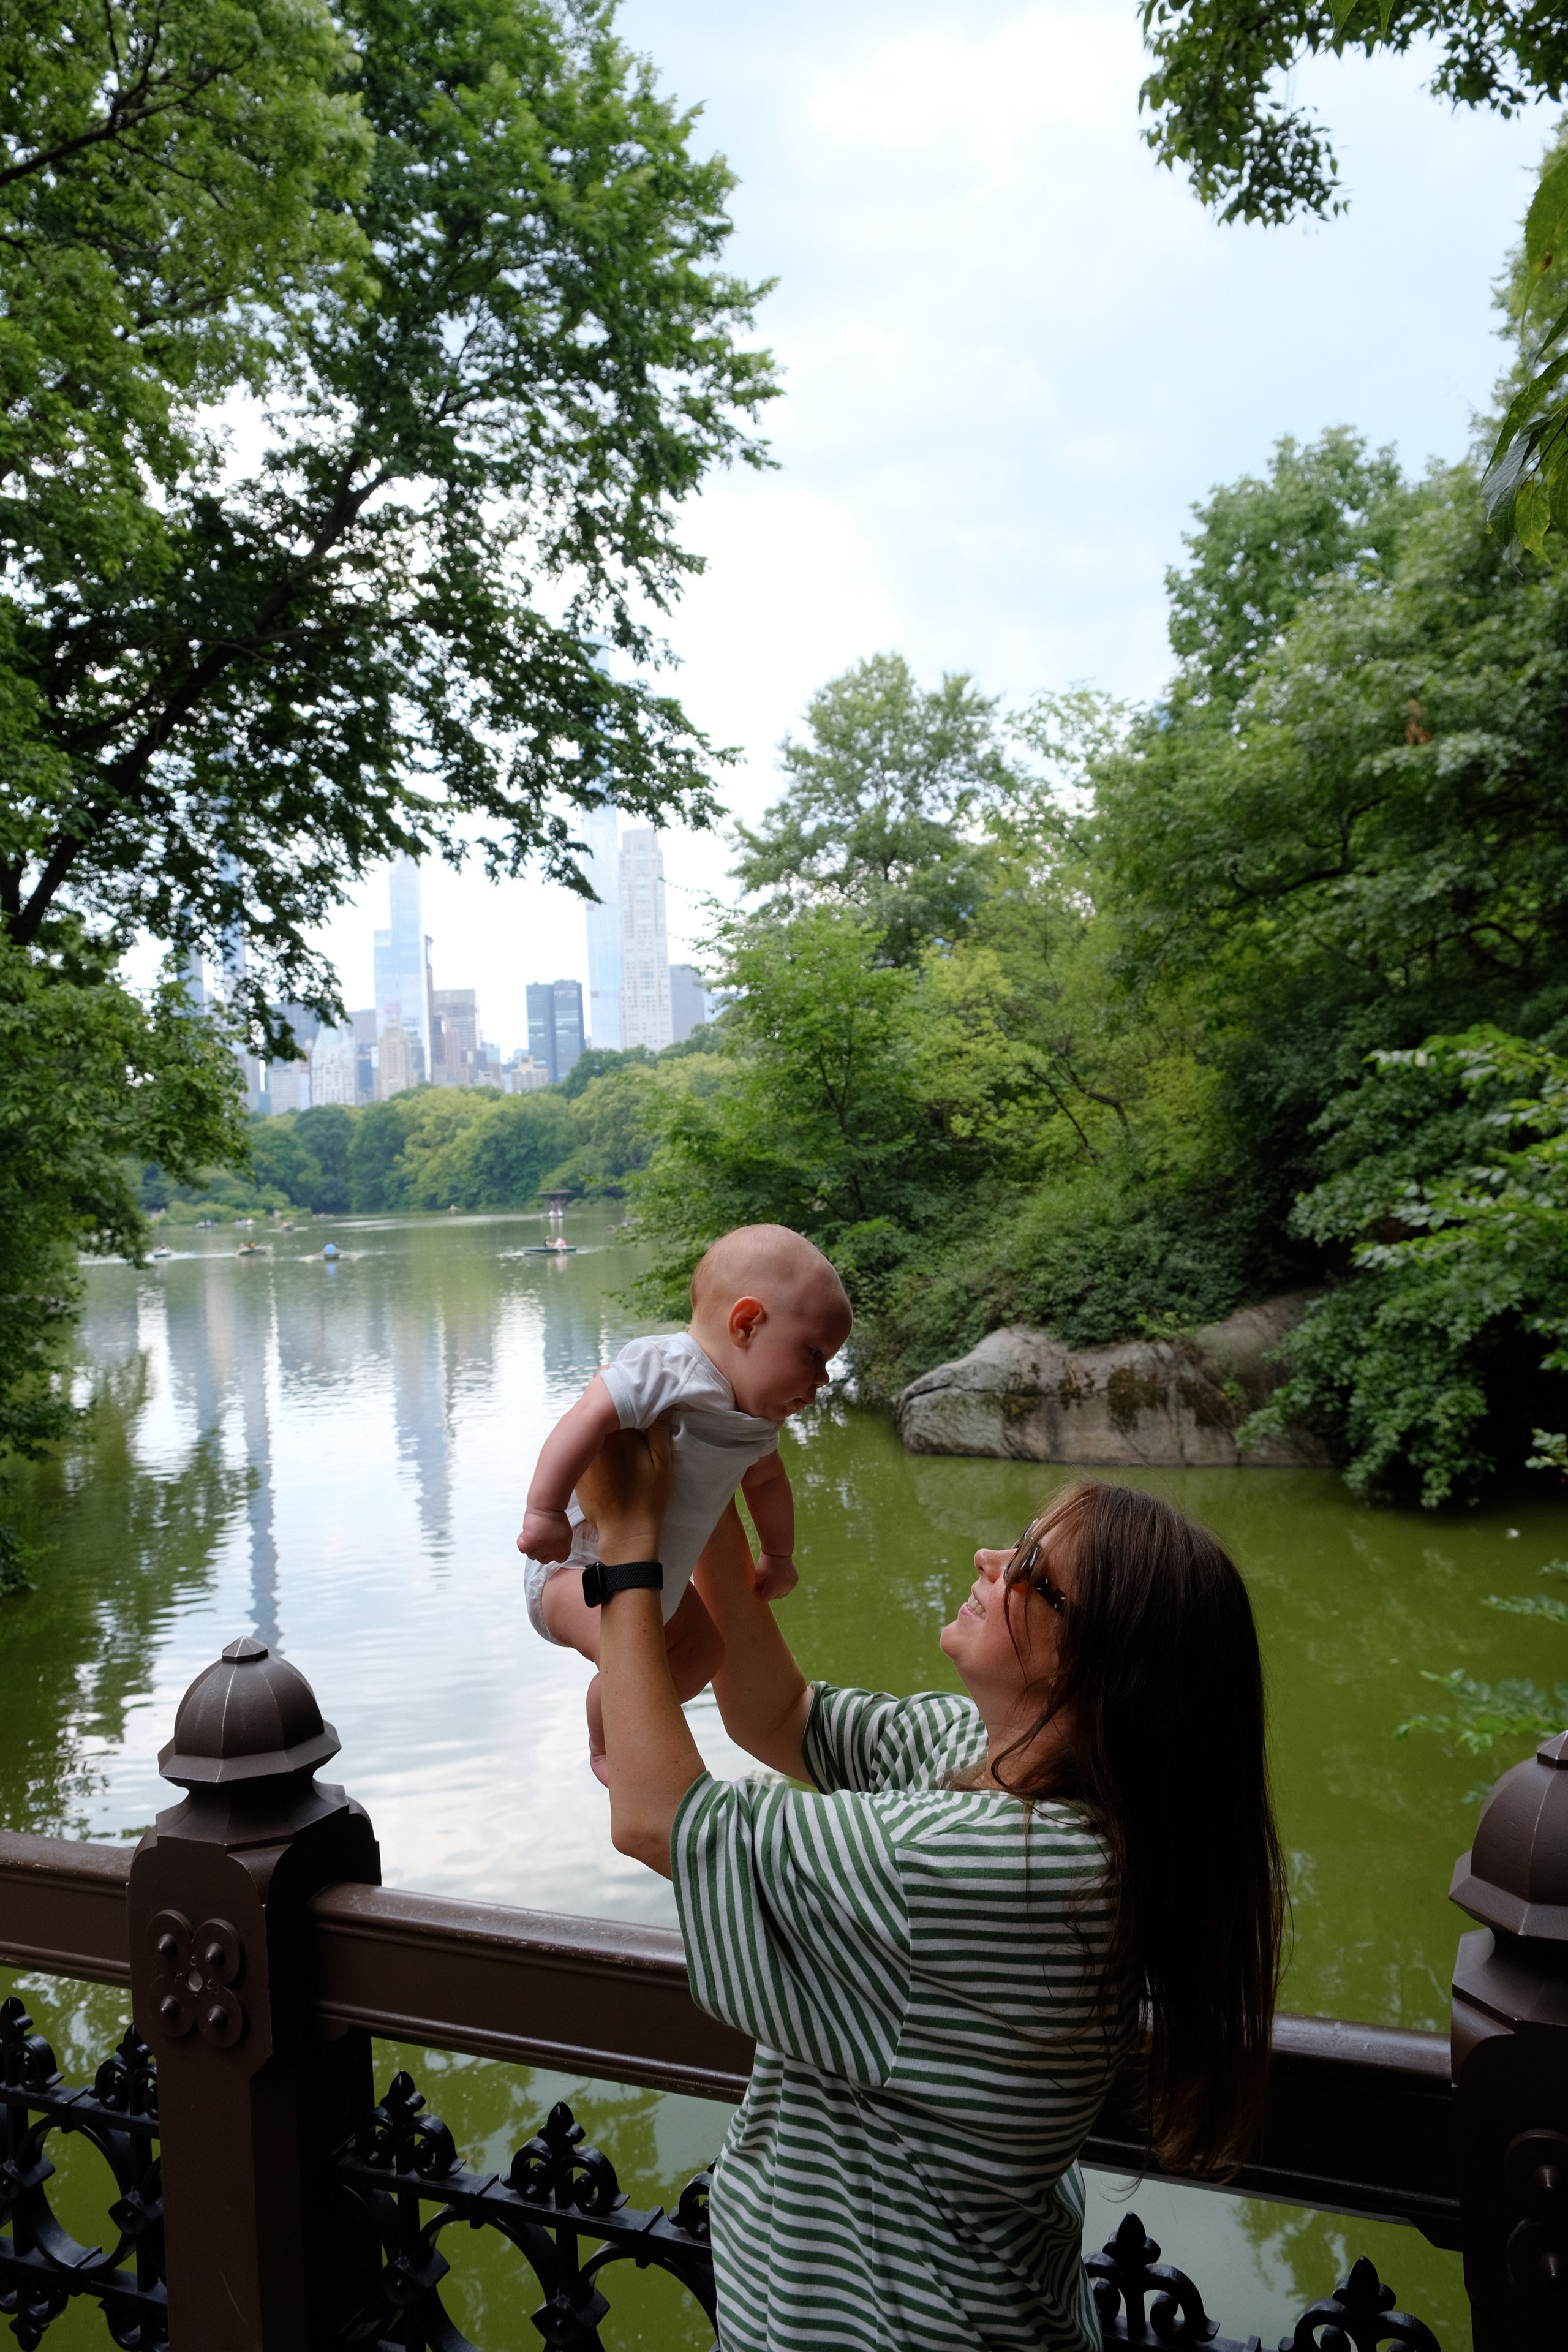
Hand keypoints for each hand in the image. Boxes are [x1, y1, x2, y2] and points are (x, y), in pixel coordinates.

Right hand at [520, 1505, 572, 1562]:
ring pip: (532, 1555)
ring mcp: (544, 1546)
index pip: (559, 1559)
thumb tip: (549, 1550)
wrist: (547, 1504)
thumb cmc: (553, 1513)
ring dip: (530, 1545)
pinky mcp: (532, 1542)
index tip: (547, 1546)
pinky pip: (523, 1549)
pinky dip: (522, 1541)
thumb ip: (558, 1543)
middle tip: (537, 1536)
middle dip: (539, 1550)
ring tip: (532, 1532)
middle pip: (543, 1559)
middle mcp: (555, 1548)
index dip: (551, 1554)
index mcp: (565, 1545)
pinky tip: (526, 1532)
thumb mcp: (563, 1531)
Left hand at [575, 1417, 673, 1563]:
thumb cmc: (647, 1496)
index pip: (620, 1405)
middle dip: (616, 1419)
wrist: (624, 1531)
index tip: (642, 1408)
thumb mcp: (662, 1460)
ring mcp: (581, 1458)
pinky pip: (586, 1453)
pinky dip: (595, 1452)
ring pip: (594, 1436)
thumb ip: (659, 1427)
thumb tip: (661, 1399)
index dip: (632, 1405)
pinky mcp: (576, 1472)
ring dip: (605, 1435)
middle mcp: (593, 1442)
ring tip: (622, 1444)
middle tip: (634, 1426)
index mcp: (616, 1434)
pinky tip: (610, 1463)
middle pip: (604, 1420)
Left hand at [753, 1550, 797, 1600]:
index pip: (764, 1599)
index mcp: (774, 1588)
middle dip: (767, 1591)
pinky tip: (779, 1577)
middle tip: (764, 1579)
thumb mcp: (757, 1576)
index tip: (756, 1584)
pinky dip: (782, 1585)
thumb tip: (761, 1595)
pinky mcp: (795, 1581)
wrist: (779, 1552)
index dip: (758, 1593)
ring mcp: (791, 1585)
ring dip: (775, 1590)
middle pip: (773, 1597)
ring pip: (780, 1594)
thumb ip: (758, 1588)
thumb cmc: (766, 1563)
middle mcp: (784, 1588)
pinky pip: (786, 1589)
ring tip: (772, 1579)